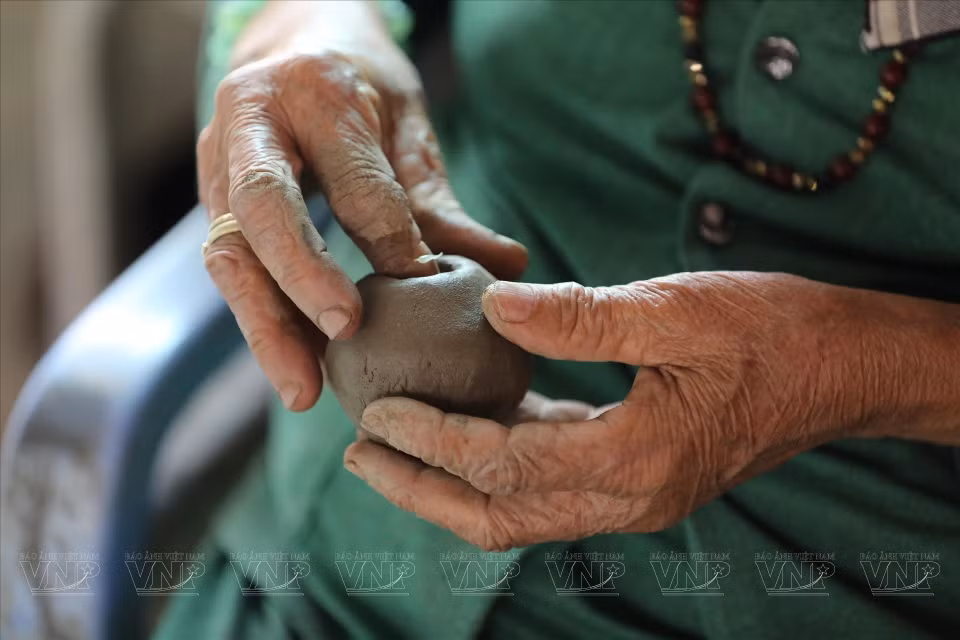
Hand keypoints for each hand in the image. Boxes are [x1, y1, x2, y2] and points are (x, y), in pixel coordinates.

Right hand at [198, 2, 526, 410]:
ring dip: (264, 326)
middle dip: (302, 277)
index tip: (424, 285)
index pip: (351, 175)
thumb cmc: (359, 83)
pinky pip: (231, 270)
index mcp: (313, 91)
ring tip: (303, 390)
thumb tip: (506, 267)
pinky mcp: (213, 203)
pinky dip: (263, 322)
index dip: (387, 235)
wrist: (289, 42)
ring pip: (228, 254)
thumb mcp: (405, 122)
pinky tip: (296, 368)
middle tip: (343, 333)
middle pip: (262, 210)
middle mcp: (249, 124)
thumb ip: (438, 199)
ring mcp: (218, 164)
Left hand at [343, 272, 907, 549]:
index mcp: (636, 459)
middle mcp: (630, 496)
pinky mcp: (640, 479)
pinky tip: (470, 429)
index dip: (434, 440)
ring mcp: (636, 496)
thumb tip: (494, 307)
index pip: (505, 464)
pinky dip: (499, 468)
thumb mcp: (676, 309)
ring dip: (452, 486)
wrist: (844, 368)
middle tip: (359, 454)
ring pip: (520, 513)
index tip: (376, 412)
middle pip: (498, 514)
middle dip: (422, 488)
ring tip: (392, 452)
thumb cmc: (773, 332)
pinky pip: (551, 488)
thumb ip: (580, 318)